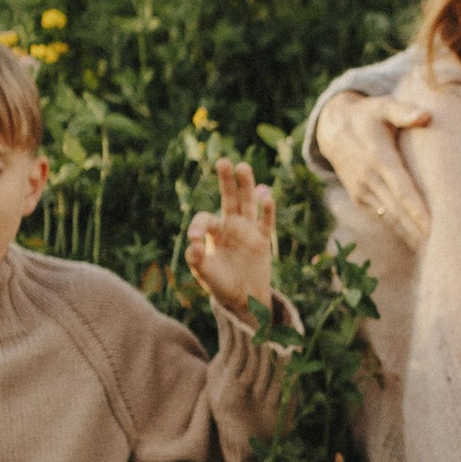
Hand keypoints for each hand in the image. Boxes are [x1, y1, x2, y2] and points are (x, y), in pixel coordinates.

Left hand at [186, 160, 278, 321]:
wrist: (243, 299)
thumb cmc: (220, 284)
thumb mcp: (204, 274)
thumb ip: (197, 260)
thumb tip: (193, 245)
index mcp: (214, 232)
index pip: (205, 219)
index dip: (198, 226)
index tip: (194, 240)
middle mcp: (231, 226)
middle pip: (229, 199)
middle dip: (226, 181)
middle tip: (222, 162)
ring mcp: (248, 231)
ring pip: (248, 203)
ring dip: (246, 186)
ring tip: (242, 167)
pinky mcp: (262, 240)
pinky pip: (265, 222)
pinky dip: (267, 210)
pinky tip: (267, 197)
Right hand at [315, 86, 432, 253]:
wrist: (333, 128)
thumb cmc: (368, 114)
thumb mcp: (382, 106)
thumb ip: (403, 111)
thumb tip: (426, 116)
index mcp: (379, 159)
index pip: (402, 190)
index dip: (417, 211)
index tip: (433, 228)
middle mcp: (369, 179)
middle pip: (398, 212)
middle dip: (418, 232)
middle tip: (443, 249)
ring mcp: (363, 191)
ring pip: (390, 219)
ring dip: (410, 237)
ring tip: (435, 254)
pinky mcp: (360, 199)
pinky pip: (382, 218)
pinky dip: (400, 232)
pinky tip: (417, 243)